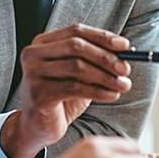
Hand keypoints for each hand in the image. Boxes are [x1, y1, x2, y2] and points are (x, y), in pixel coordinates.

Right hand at [0, 24, 131, 157]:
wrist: (38, 126)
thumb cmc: (60, 97)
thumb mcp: (79, 75)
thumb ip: (95, 61)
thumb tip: (125, 53)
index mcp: (43, 43)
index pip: (76, 31)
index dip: (102, 37)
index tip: (125, 46)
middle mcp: (33, 53)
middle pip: (76, 46)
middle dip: (105, 57)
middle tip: (126, 69)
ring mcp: (33, 72)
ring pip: (77, 67)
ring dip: (106, 76)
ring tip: (123, 85)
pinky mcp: (38, 93)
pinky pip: (74, 88)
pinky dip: (98, 91)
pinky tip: (112, 95)